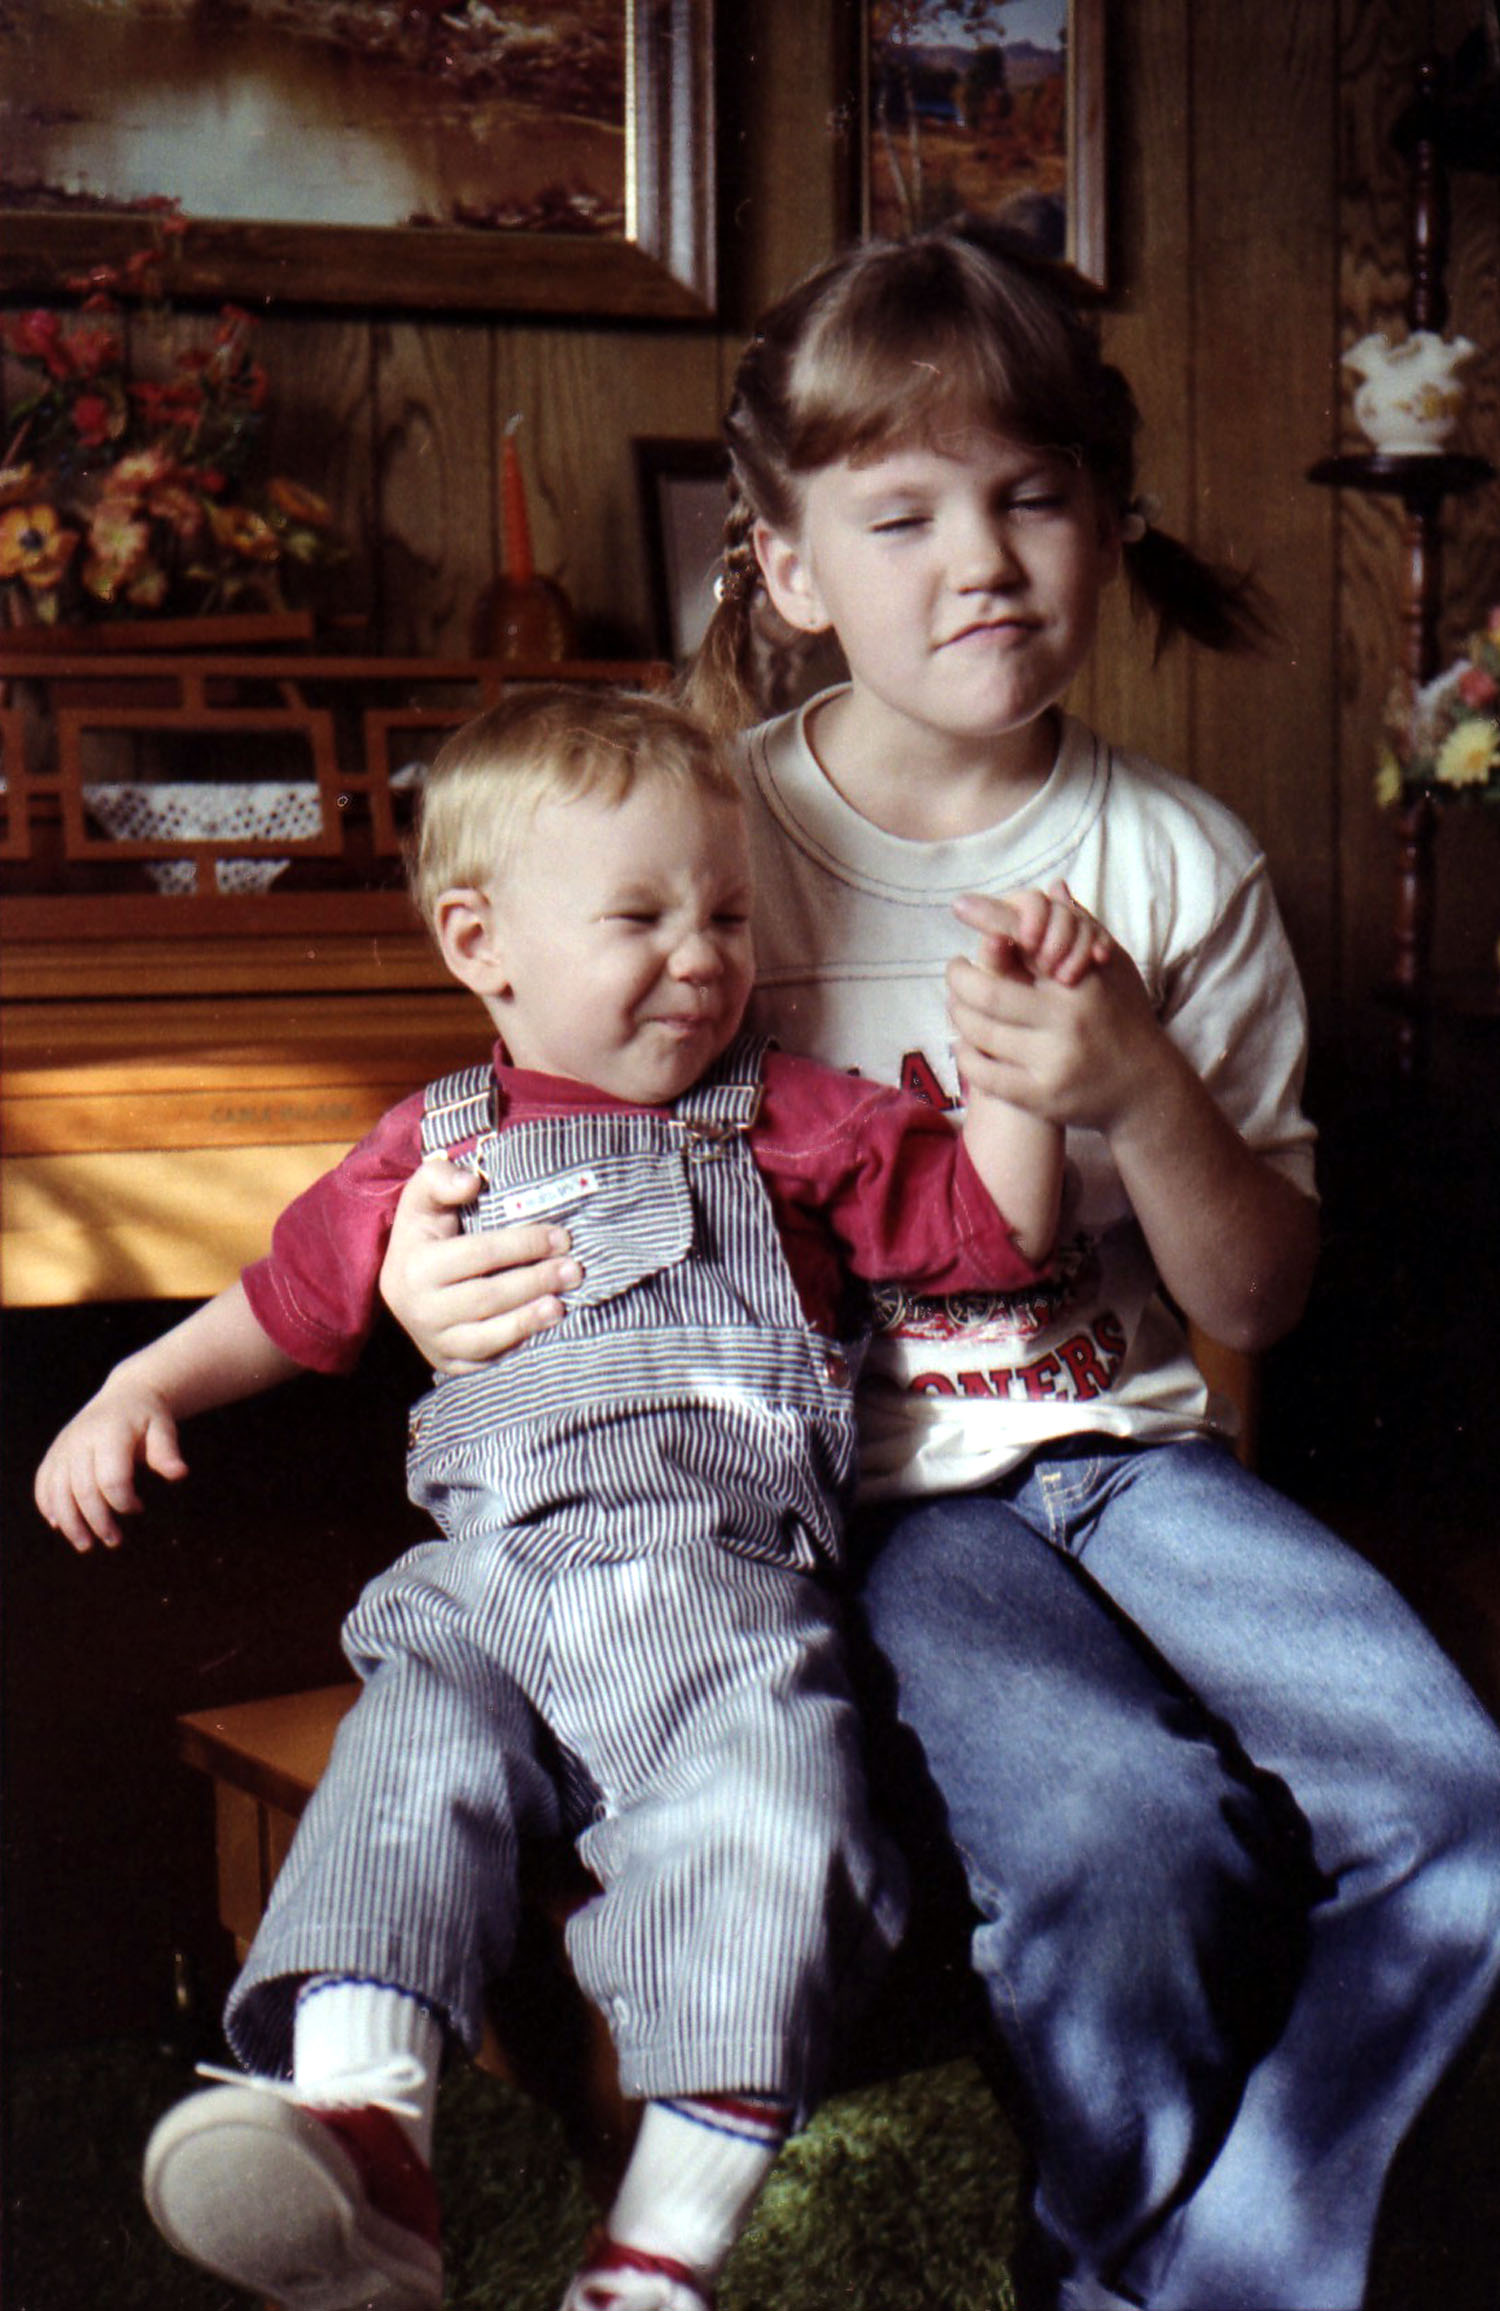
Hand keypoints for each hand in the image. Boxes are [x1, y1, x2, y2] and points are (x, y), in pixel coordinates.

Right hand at [35, 1385, 187, 1552]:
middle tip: (113, 1541)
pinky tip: (58, 1525)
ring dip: (69, 1522)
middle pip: (82, 1489)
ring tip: (85, 1545)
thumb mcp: (163, 1428)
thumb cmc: (148, 1418)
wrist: (124, 1396)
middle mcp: (81, 1439)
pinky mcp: (54, 1453)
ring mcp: (64, 1447)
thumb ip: (167, 1452)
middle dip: (97, 1521)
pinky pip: (43, 1483)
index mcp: (109, 1432)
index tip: (138, 1508)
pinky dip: (48, 1505)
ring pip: (57, 1491)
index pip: (110, 1477)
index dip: (123, 1500)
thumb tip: (180, 1473)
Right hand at [379, 1158, 583, 1376]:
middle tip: (574, 1271)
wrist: (402, 1285)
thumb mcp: (423, 1197)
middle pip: (488, 1297)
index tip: (562, 1238)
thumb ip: (441, 1178)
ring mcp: (433, 1341)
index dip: (524, 1245)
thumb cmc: (425, 1233)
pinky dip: (517, 1347)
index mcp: (414, 1265)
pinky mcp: (448, 1363)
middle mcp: (418, 1309)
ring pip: (486, 1337)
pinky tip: (544, 1331)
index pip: (479, 1254)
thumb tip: (471, 1182)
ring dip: (529, 1322)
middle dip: (536, 1282)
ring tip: (562, 1306)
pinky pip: (486, 1361)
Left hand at [947, 901, 1163, 1133]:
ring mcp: (1054, 1062)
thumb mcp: (1111, 968)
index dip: (990, 921)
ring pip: (980, 1034)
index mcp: (1082, 983)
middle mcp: (1069, 1021)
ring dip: (958, 1015)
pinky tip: (964, 1042)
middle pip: (989, 994)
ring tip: (956, 1003)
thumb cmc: (1123, 1017)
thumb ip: (1079, 929)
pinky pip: (984, 1074)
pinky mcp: (1042, 1098)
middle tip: (954, 969)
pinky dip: (966, 1056)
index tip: (959, 907)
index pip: (1028, 941)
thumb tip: (1052, 887)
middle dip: (959, 978)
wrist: (1147, 1088)